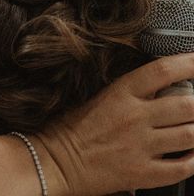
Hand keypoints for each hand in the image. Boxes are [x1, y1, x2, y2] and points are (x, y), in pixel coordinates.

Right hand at [39, 53, 193, 194]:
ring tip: (193, 127)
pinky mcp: (143, 173)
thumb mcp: (98, 98)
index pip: (162, 71)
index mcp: (120, 94)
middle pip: (187, 104)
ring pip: (191, 135)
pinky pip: (183, 168)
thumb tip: (163, 90)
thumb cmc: (70, 129)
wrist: (55, 162)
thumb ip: (131, 94)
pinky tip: (191, 155)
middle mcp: (134, 118)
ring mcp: (141, 146)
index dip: (189, 63)